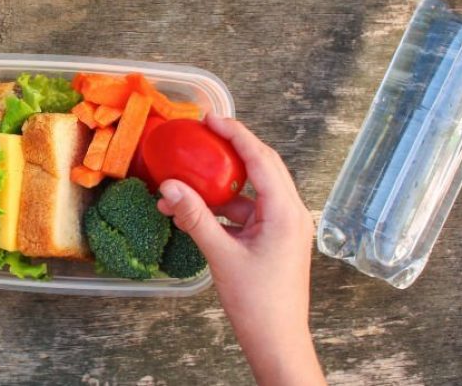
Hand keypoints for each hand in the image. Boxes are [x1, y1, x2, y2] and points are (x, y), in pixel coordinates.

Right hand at [157, 115, 323, 385]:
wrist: (277, 342)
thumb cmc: (258, 304)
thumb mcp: (221, 256)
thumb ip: (195, 217)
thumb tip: (170, 187)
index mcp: (286, 212)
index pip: (262, 159)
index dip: (236, 134)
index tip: (211, 118)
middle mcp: (291, 215)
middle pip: (262, 168)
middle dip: (232, 150)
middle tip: (204, 133)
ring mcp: (285, 228)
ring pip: (252, 193)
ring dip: (221, 186)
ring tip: (187, 182)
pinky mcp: (275, 241)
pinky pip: (249, 213)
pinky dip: (224, 209)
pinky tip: (196, 213)